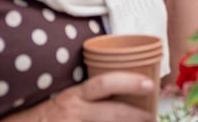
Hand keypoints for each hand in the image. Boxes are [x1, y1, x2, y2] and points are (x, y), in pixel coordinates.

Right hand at [5, 72, 154, 120]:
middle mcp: (73, 114)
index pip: (105, 83)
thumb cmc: (44, 115)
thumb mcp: (65, 100)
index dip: (129, 82)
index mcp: (73, 97)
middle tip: (153, 116)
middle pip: (114, 113)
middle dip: (138, 116)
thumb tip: (122, 88)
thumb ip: (89, 95)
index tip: (149, 84)